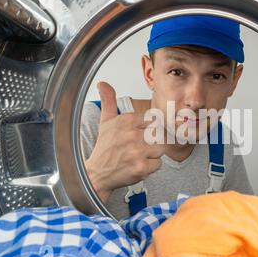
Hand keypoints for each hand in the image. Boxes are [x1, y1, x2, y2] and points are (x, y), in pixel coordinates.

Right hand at [85, 82, 165, 202]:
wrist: (96, 173)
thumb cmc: (105, 148)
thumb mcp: (105, 121)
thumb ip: (109, 101)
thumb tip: (102, 83)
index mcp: (127, 120)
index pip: (154, 119)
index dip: (148, 128)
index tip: (140, 134)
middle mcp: (132, 134)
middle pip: (159, 134)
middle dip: (152, 141)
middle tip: (139, 147)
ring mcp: (137, 152)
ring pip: (161, 149)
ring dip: (152, 154)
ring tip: (138, 156)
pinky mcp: (141, 168)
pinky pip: (158, 164)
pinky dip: (150, 167)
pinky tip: (137, 166)